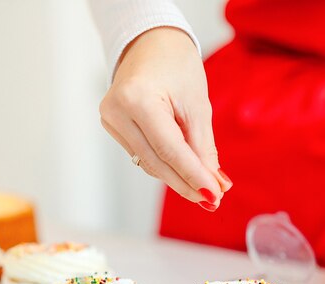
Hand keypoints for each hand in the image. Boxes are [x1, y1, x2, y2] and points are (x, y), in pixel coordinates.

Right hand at [99, 27, 232, 211]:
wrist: (150, 41)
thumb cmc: (176, 64)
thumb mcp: (197, 104)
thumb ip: (203, 147)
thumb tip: (214, 184)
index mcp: (137, 99)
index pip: (168, 149)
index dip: (192, 176)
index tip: (214, 196)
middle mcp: (116, 111)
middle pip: (155, 162)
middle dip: (186, 183)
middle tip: (212, 200)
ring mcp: (110, 120)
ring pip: (148, 163)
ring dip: (177, 178)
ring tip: (204, 190)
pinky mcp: (112, 126)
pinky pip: (141, 154)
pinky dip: (164, 165)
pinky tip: (184, 173)